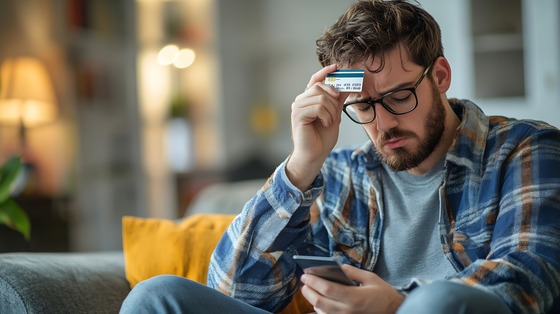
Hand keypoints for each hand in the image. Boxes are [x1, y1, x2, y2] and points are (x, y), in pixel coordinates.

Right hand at [286, 64, 347, 190]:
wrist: (315, 154)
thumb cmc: (322, 137)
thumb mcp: (334, 115)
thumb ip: (338, 100)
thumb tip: (348, 86)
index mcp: (309, 99)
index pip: (315, 80)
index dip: (325, 72)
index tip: (336, 67)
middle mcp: (301, 101)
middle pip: (320, 87)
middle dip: (333, 99)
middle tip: (335, 113)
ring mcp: (298, 107)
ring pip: (321, 97)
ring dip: (331, 111)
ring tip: (329, 122)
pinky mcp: (298, 115)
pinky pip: (318, 107)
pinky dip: (326, 116)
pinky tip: (325, 124)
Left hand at [300, 264, 404, 313]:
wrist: (395, 312)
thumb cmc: (384, 295)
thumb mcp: (370, 278)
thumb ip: (352, 272)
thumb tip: (336, 267)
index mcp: (354, 297)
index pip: (327, 289)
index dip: (314, 281)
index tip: (305, 274)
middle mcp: (347, 311)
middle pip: (319, 302)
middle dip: (308, 291)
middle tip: (304, 281)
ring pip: (320, 311)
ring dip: (313, 300)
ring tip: (310, 289)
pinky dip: (319, 310)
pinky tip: (318, 302)